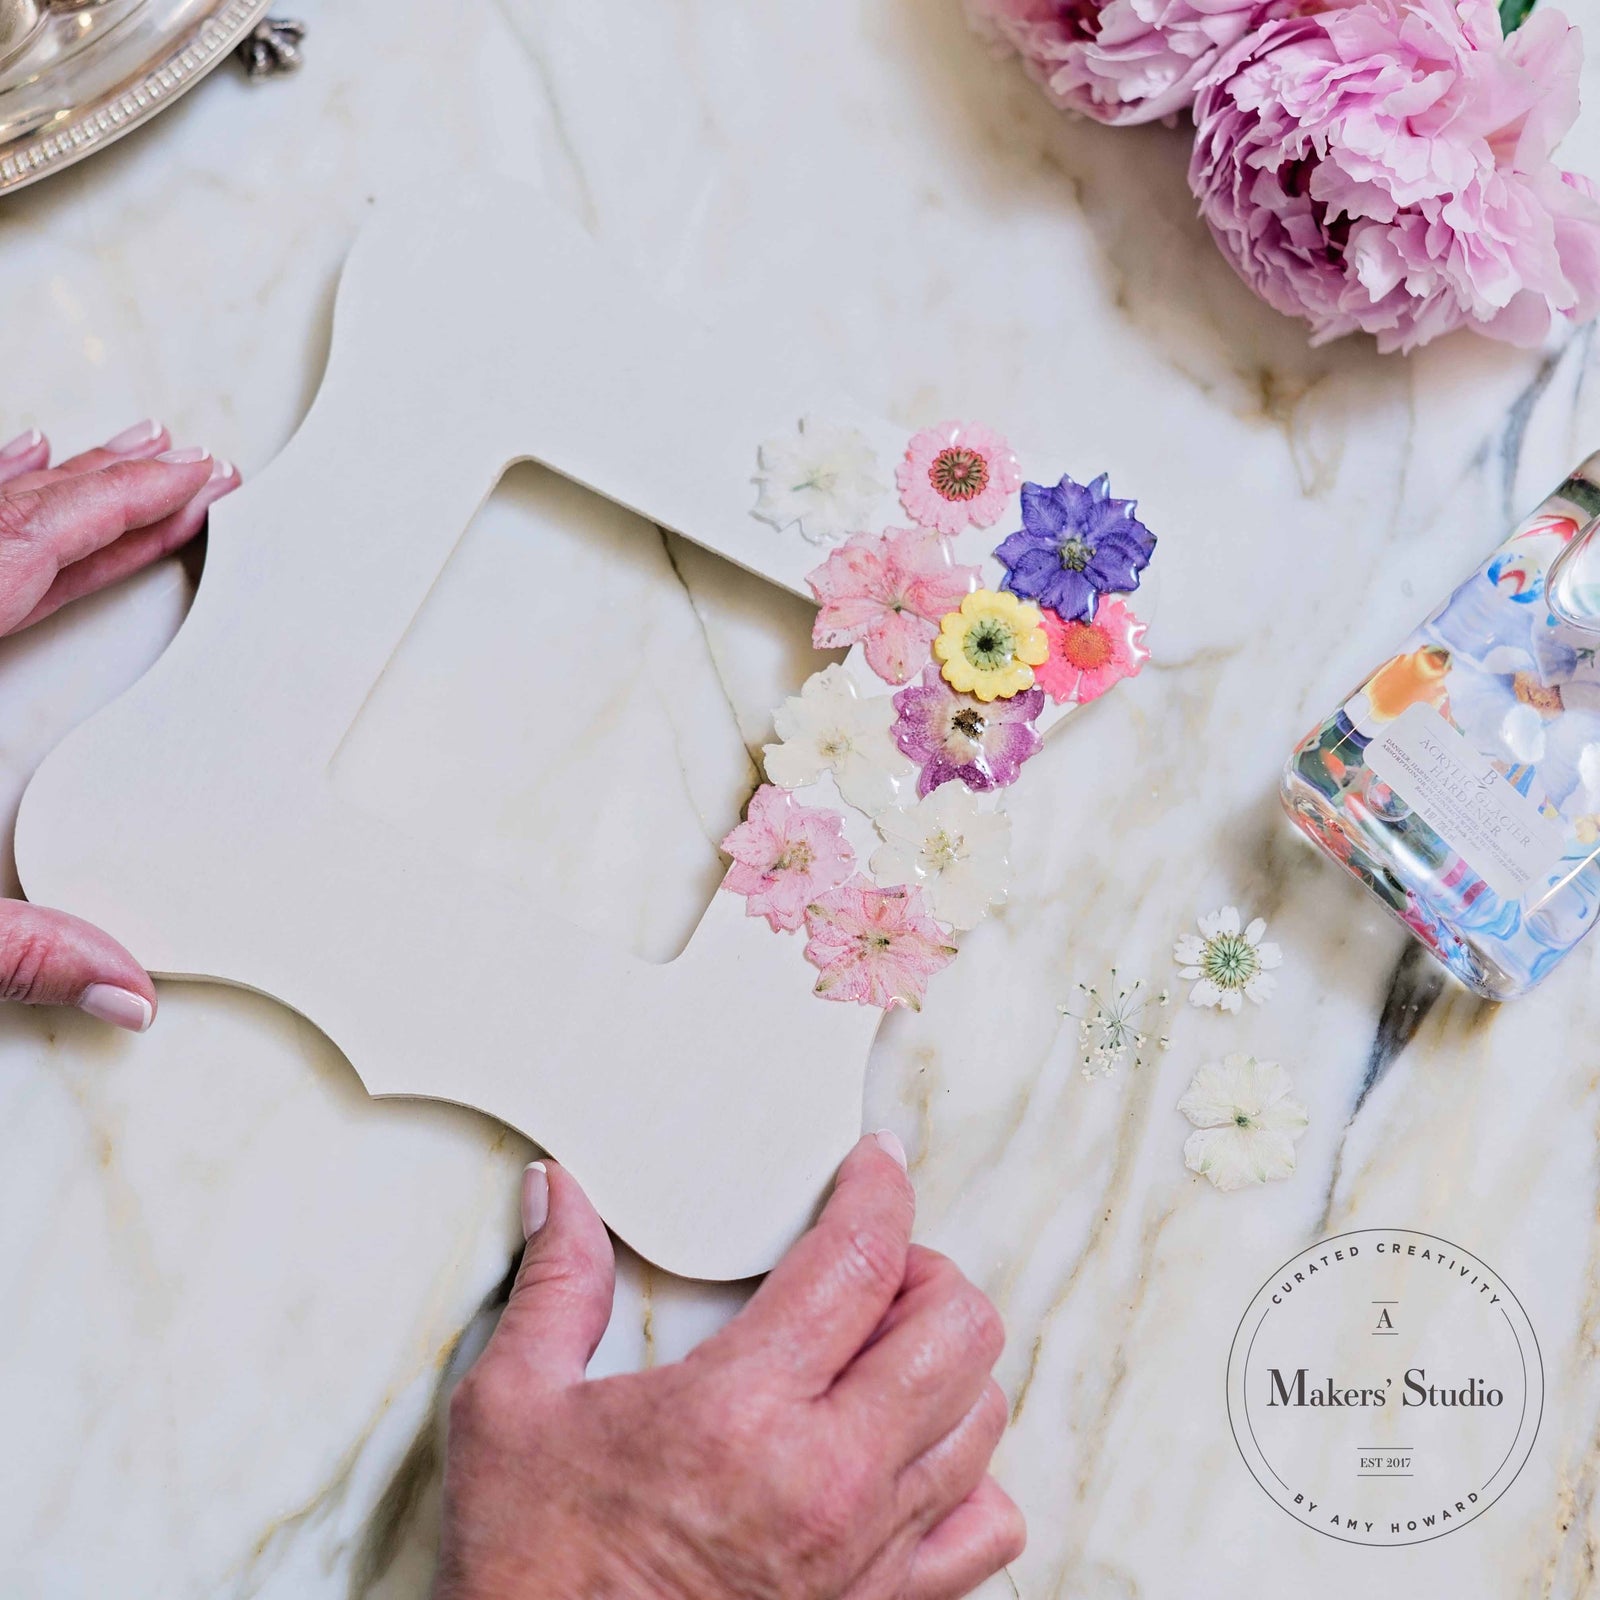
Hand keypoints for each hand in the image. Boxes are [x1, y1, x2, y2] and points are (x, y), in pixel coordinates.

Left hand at [0, 421, 239, 1031]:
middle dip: (110, 486)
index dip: (124, 510)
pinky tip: (2, 469)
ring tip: (112, 454)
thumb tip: (123, 985)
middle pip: (10, 518)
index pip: (35, 553)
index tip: (189, 481)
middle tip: (184, 461)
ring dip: (49, 484)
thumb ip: (17, 949)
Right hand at [435, 1134, 1023, 1599]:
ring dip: (946, 1360)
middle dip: (926, 1270)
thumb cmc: (531, 1571)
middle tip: (870, 1267)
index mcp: (740, 1410)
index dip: (881, 1190)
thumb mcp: (513, 1409)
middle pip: (957, 1328)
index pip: (860, 1260)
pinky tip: (909, 1452)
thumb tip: (564, 1195)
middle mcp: (828, 1477)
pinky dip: (970, 1473)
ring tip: (884, 1348)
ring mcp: (866, 1551)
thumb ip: (556, 1287)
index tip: (878, 1161)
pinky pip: (987, 1525)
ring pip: (983, 1416)